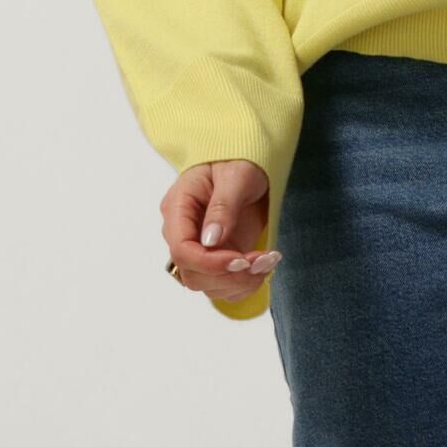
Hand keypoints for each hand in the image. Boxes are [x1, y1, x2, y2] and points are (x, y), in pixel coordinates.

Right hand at [162, 160, 281, 298]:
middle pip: (192, 274)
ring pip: (208, 285)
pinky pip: (224, 285)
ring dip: (241, 282)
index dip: (209, 263)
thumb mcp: (236, 176)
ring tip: (269, 260)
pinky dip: (246, 284)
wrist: (247, 165)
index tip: (241, 260)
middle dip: (230, 275)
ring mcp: (199, 248)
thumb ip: (223, 207)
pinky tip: (265, 265)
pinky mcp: (216, 258)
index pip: (181, 249)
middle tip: (263, 260)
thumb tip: (210, 240)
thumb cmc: (238, 160)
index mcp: (178, 208)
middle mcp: (183, 233)